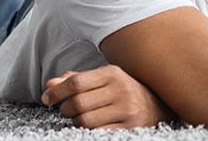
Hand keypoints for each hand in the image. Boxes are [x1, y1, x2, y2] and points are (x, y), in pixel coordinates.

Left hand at [41, 64, 175, 129]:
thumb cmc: (125, 91)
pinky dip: (89, 132)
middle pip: (77, 103)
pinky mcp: (131, 126)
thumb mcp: (104, 80)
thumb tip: (50, 84)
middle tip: (67, 111)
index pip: (76, 82)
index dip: (56, 92)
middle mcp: (121, 89)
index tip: (46, 98)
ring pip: (85, 120)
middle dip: (65, 110)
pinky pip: (97, 132)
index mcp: (113, 73)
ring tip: (82, 119)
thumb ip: (77, 80)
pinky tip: (93, 127)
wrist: (161, 106)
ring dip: (77, 122)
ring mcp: (127, 109)